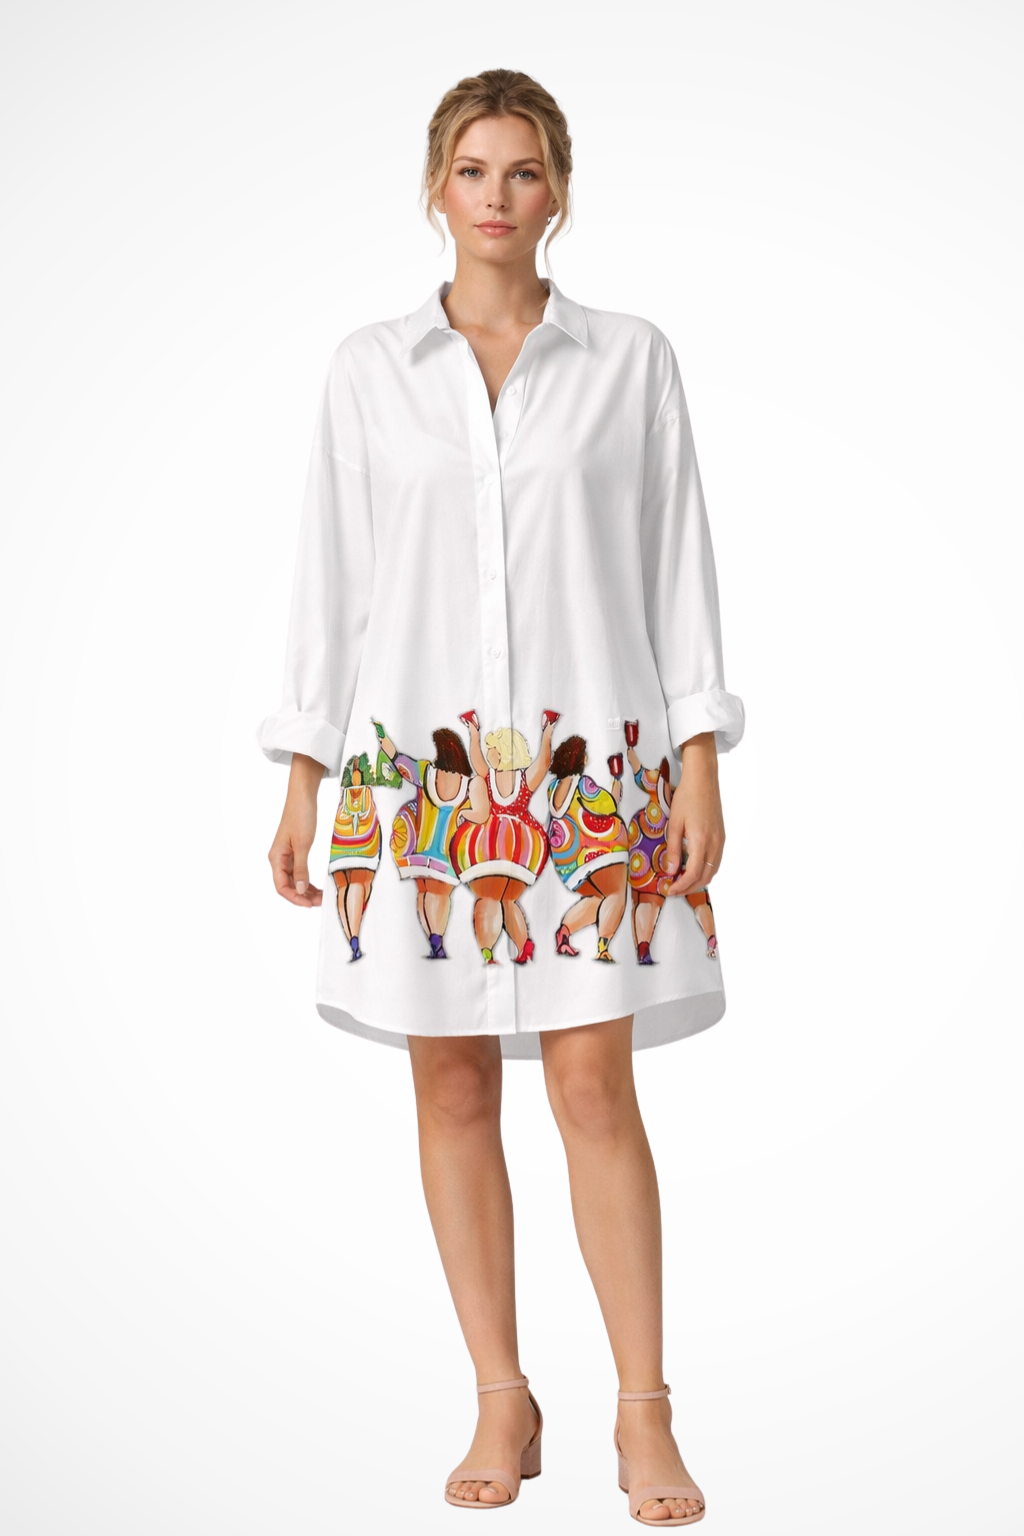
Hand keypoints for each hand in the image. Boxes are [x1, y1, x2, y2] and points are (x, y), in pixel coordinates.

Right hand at [268, 752, 324, 906]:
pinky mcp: (294, 852)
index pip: (281, 887)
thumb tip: (301, 890)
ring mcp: (286, 856)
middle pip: (287, 886)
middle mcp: (279, 859)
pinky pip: (299, 872)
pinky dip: (307, 881)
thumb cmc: (301, 816)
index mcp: (276, 858)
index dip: (295, 898)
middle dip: (302, 896)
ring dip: (306, 890)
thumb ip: (301, 869)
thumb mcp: (303, 844)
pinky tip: (317, 887)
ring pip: (294, 881)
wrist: (302, 796)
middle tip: (320, 902)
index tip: (309, 904)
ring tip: (321, 897)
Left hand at [663, 733, 724, 896]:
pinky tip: (693, 868)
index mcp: (701, 840)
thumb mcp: (674, 823)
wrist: (703, 779)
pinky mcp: (722, 836)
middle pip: (706, 876)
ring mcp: (721, 841)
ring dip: (699, 880)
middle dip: (690, 887)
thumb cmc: (686, 797)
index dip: (681, 886)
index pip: (693, 874)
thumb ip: (673, 849)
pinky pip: (716, 861)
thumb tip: (671, 871)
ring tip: (682, 882)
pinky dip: (706, 870)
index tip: (670, 890)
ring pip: (713, 870)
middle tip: (674, 889)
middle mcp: (715, 843)